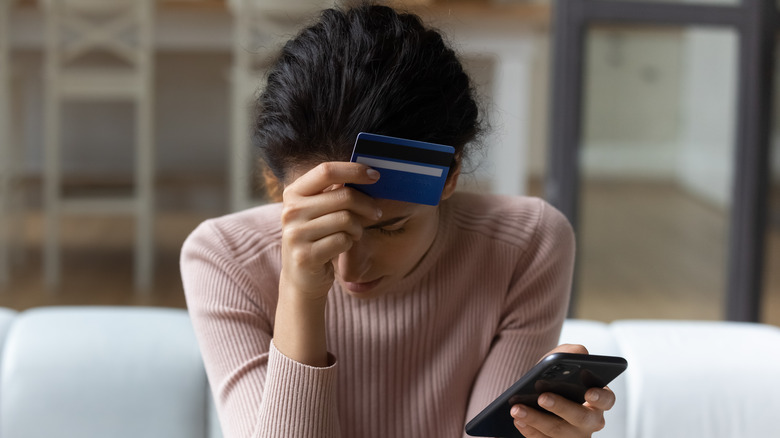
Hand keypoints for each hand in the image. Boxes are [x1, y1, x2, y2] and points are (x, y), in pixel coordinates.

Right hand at [279, 162, 381, 300]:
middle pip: (343, 196)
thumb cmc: (317, 238)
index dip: (354, 170)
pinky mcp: (305, 256)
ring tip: (355, 234)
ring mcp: (295, 234)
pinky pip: (343, 240)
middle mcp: (290, 211)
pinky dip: (350, 243)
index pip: (326, 171)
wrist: (301, 278)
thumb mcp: (319, 211)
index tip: (375, 176)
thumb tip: (367, 173)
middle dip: (367, 204)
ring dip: (358, 228)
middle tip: (376, 213)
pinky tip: (344, 246)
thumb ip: (334, 191)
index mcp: (293, 193)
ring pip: (346, 219)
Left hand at [510, 344, 615, 437]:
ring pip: (558, 432)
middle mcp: (590, 420)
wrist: (536, 392)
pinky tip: (518, 420)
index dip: (600, 397)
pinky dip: (529, 431)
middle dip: (560, 407)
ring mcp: (574, 435)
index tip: (588, 392)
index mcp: (598, 398)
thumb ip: (573, 352)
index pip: (607, 399)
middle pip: (580, 417)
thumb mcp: (562, 360)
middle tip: (542, 397)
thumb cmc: (555, 375)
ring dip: (536, 420)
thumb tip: (580, 353)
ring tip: (517, 409)